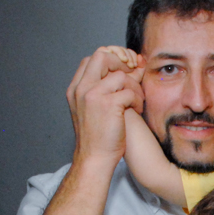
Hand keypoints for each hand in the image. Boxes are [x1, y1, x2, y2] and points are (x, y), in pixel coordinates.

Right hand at [65, 46, 145, 166]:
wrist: (95, 158)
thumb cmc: (99, 137)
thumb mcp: (96, 108)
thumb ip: (107, 88)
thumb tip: (134, 67)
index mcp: (76, 89)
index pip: (93, 59)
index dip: (112, 59)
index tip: (126, 69)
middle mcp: (81, 89)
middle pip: (102, 56)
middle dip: (122, 63)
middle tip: (134, 76)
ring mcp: (92, 95)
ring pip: (121, 75)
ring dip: (134, 87)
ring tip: (137, 101)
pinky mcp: (108, 104)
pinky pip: (129, 91)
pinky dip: (137, 100)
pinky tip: (137, 110)